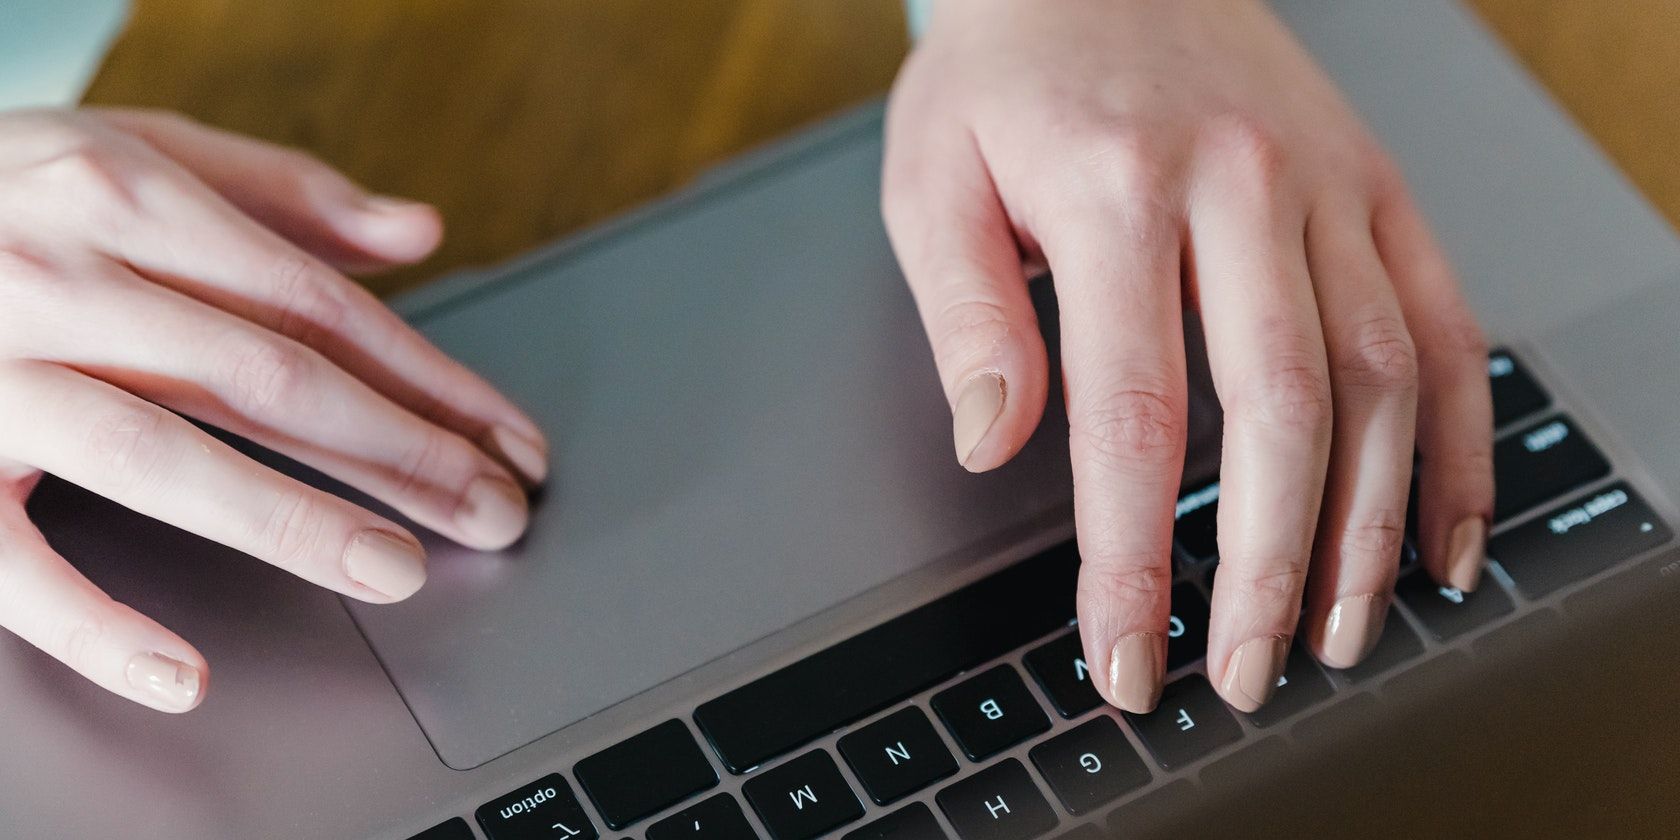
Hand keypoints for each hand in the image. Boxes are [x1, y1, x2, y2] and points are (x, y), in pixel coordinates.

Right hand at [0, 109, 546, 711]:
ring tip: (397, 571)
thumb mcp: (133, 153)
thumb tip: (418, 233)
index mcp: (126, 199)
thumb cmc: (1, 196)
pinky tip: (183, 673)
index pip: (319, 305)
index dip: (430, 378)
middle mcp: (60, 279)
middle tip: (493, 513)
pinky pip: (10, 562)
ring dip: (292, 522)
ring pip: (163, 457)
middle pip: (268, 378)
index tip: (505, 437)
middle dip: (401, 453)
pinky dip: (93, 624)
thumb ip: (281, 193)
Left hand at [882, 0, 1492, 711]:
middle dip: (1264, 565)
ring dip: (1369, 524)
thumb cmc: (1006, 73)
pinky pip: (1443, 321)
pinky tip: (1443, 531)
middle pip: (1278, 409)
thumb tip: (992, 441)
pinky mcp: (1376, 185)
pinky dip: (1458, 438)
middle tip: (1241, 671)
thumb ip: (966, 314)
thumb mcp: (931, 177)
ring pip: (1377, 375)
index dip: (1129, 558)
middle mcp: (1236, 185)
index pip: (1128, 415)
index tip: (1123, 653)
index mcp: (1112, 191)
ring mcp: (1323, 183)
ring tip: (1342, 633)